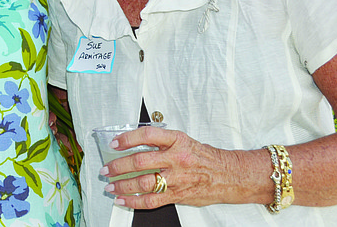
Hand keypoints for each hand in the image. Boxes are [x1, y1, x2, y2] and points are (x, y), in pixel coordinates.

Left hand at [101, 126, 263, 208]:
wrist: (229, 175)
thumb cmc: (205, 157)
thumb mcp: (184, 140)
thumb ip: (161, 141)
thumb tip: (134, 143)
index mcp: (177, 140)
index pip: (147, 135)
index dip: (128, 138)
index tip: (114, 143)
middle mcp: (176, 158)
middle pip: (141, 161)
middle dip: (119, 166)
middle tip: (106, 168)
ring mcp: (176, 178)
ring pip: (143, 183)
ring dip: (122, 185)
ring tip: (110, 185)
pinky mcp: (177, 195)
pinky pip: (151, 200)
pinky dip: (133, 201)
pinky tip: (122, 199)